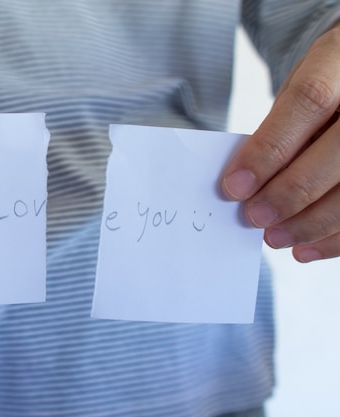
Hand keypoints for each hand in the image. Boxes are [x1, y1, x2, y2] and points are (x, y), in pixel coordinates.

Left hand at [221, 24, 339, 262]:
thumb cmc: (331, 81)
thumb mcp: (304, 82)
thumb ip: (281, 125)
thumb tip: (244, 182)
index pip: (309, 101)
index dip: (269, 148)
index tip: (233, 186)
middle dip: (291, 192)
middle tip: (254, 218)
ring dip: (315, 223)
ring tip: (276, 238)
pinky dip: (338, 238)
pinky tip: (308, 249)